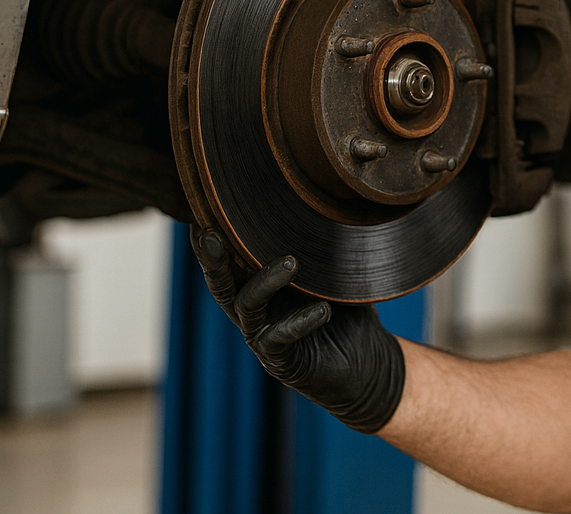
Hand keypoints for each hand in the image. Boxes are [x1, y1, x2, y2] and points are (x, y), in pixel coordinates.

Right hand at [192, 227, 405, 433]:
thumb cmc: (349, 313)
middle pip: (222, 285)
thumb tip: (328, 206)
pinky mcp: (282, 361)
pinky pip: (280, 340)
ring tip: (292, 263)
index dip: (215, 242)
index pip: (234, 262)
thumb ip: (323, 247)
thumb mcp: (336, 275)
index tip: (203, 212)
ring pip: (247, 307)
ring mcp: (265, 338)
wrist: (367, 364)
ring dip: (265, 282)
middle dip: (212, 260)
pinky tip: (322, 311)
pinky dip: (299, 323)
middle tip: (210, 233)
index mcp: (264, 289)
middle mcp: (256, 313)